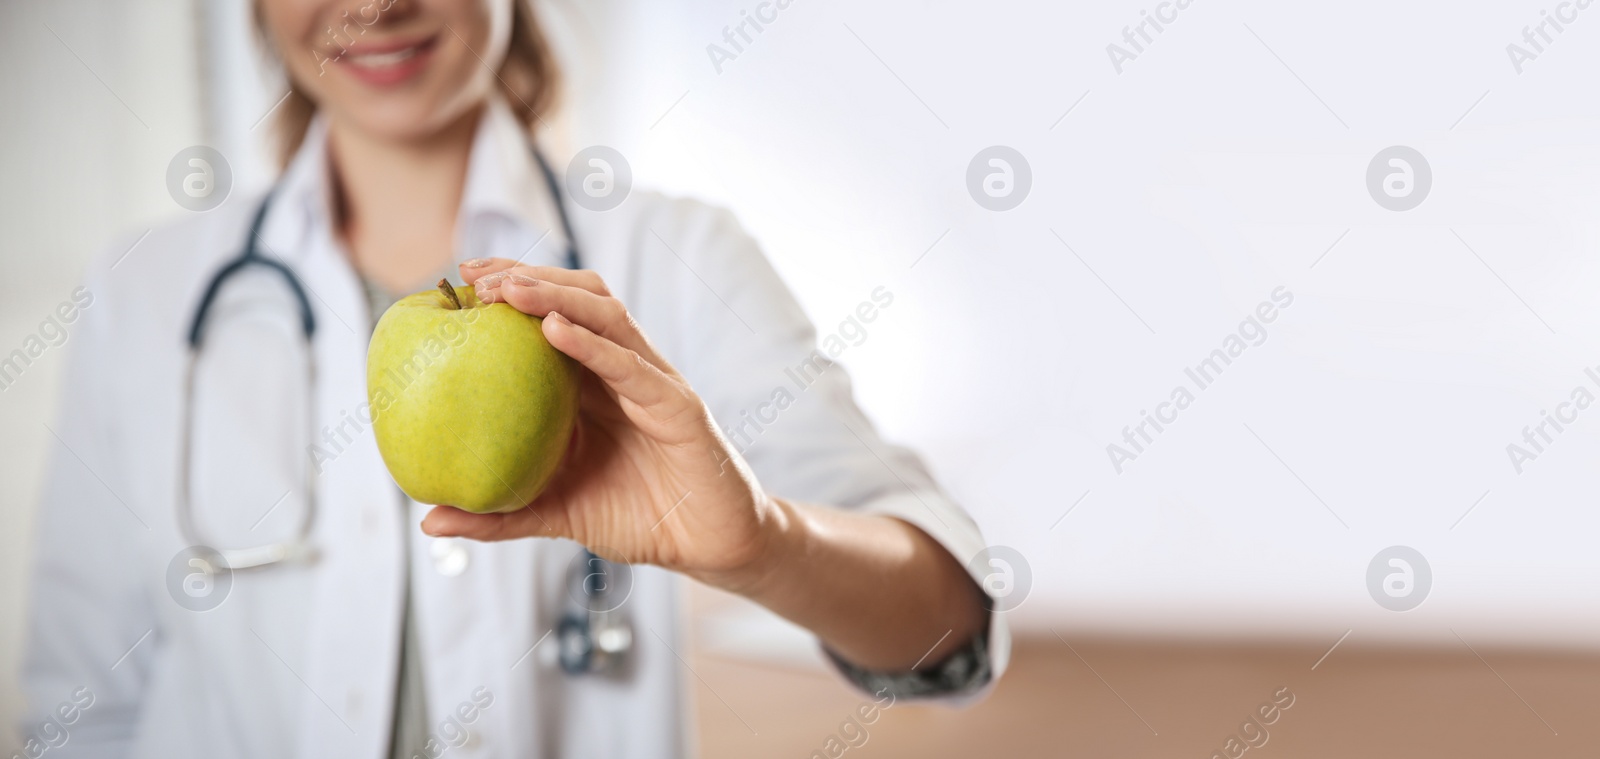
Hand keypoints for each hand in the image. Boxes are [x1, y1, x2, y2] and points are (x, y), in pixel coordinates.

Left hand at [420, 259, 782, 586]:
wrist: (709, 548)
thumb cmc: (638, 519)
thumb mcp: (556, 514)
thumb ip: (499, 515)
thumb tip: (430, 520)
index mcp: (595, 384)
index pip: (556, 315)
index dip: (513, 289)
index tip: (458, 280)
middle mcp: (625, 371)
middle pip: (582, 299)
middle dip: (529, 277)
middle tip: (474, 276)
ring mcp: (655, 384)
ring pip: (608, 317)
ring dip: (557, 296)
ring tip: (509, 289)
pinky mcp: (680, 409)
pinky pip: (634, 369)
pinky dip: (595, 346)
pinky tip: (555, 332)